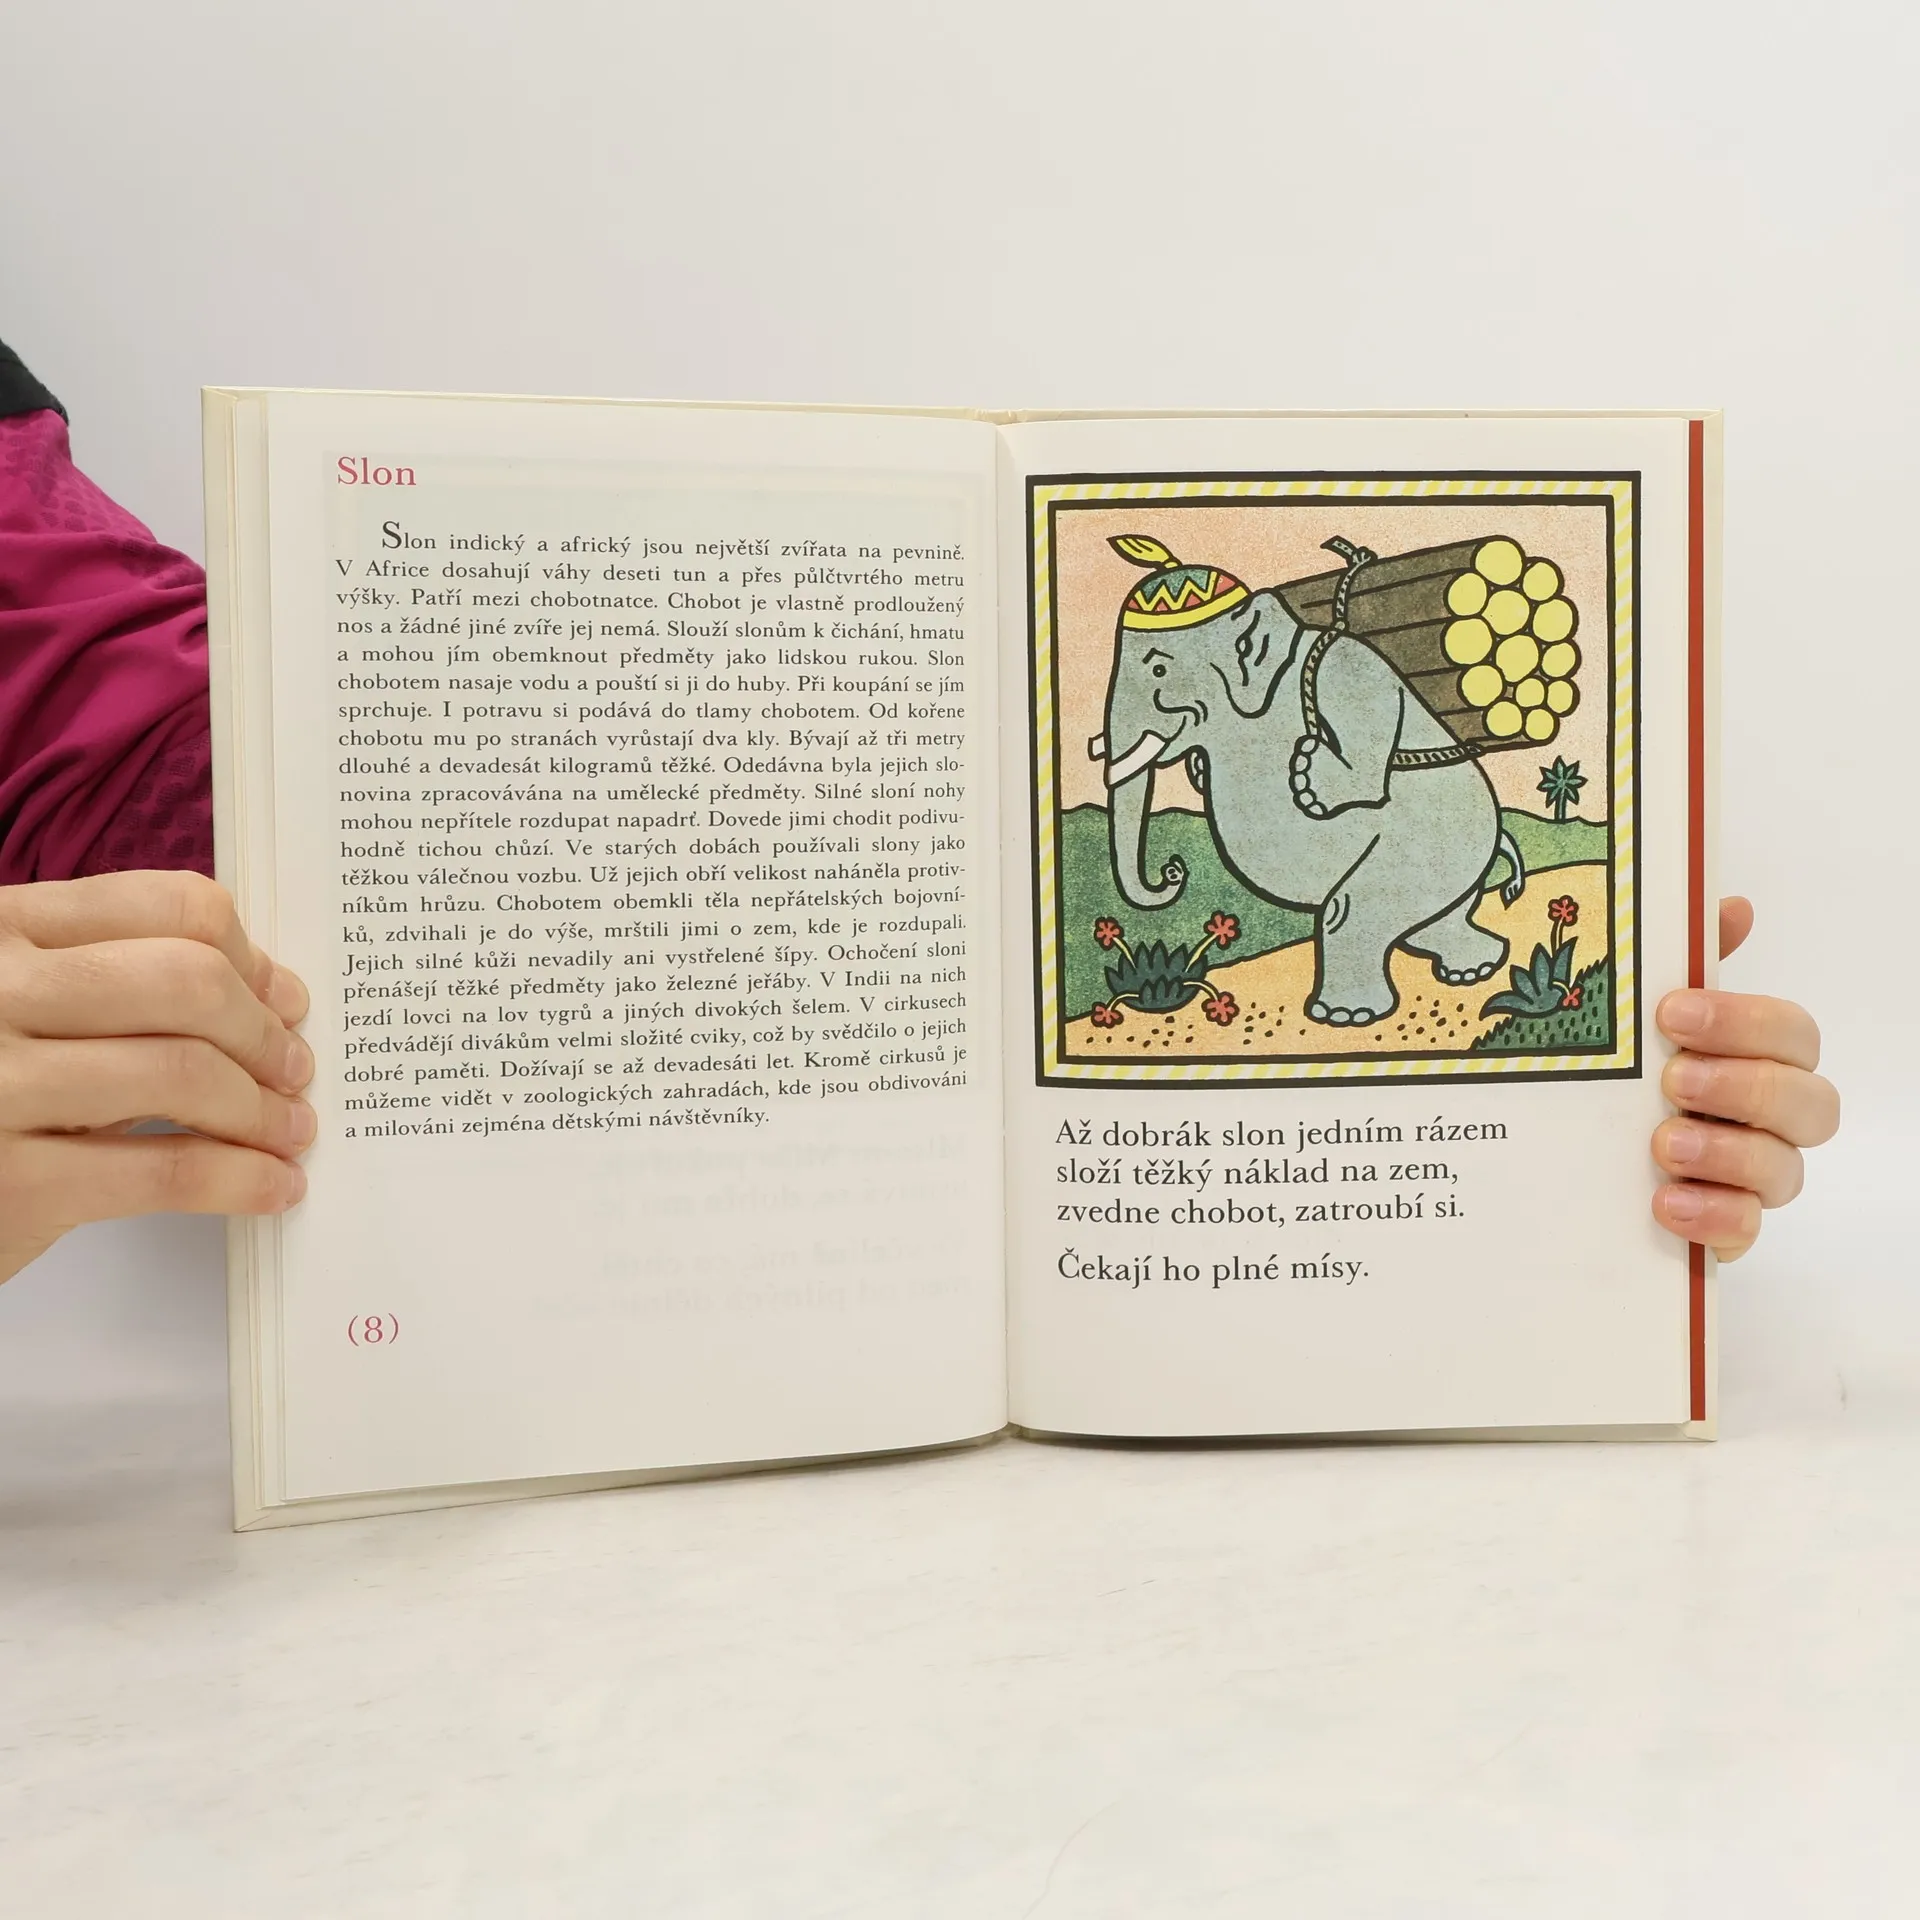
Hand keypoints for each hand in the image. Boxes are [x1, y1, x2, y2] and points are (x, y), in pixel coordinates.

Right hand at [0, 871, 313, 1283]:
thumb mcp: (21, 1007)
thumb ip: (116, 981)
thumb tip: (271, 995)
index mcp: (3, 929)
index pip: (170, 907)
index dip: (250, 956)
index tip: (283, 1000)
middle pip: (189, 982)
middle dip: (263, 1033)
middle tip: (294, 1070)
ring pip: (184, 1073)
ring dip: (264, 1110)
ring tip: (291, 1130)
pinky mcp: (12, 1184)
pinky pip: (165, 1169)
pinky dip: (241, 1179)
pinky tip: (273, 1186)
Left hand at [1651, 897, 1837, 1259]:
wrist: (1571, 1164)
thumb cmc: (1624, 1077)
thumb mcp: (1636, 1017)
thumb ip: (1685, 962)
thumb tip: (1730, 907)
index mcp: (1757, 1057)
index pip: (1792, 1033)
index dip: (1745, 1021)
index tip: (1672, 1013)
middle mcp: (1769, 1118)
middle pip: (1811, 1103)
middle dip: (1745, 1087)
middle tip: (1674, 1080)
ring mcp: (1752, 1178)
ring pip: (1786, 1170)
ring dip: (1728, 1152)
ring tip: (1664, 1144)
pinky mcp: (1725, 1229)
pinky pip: (1748, 1231)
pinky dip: (1713, 1216)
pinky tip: (1666, 1202)